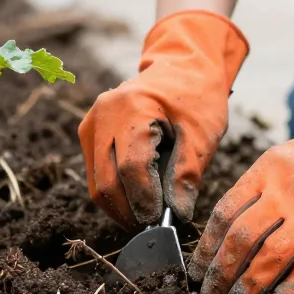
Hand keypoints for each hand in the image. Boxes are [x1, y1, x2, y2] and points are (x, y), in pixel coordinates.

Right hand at [79, 10, 246, 230]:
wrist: (184, 65)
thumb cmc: (198, 95)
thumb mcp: (203, 132)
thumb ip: (188, 172)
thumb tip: (178, 214)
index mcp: (131, 107)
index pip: (130, 167)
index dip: (144, 200)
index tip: (161, 222)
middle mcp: (102, 114)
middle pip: (106, 181)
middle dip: (129, 211)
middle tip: (154, 228)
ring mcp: (91, 123)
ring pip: (96, 183)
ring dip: (120, 207)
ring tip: (147, 218)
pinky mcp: (89, 132)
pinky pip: (96, 174)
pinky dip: (115, 192)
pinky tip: (138, 201)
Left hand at [188, 71, 293, 293]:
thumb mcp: (285, 159)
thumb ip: (257, 190)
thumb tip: (222, 237)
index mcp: (267, 169)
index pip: (225, 212)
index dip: (207, 247)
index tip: (198, 270)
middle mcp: (288, 189)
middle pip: (242, 238)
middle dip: (222, 272)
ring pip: (272, 256)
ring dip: (251, 285)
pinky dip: (293, 291)